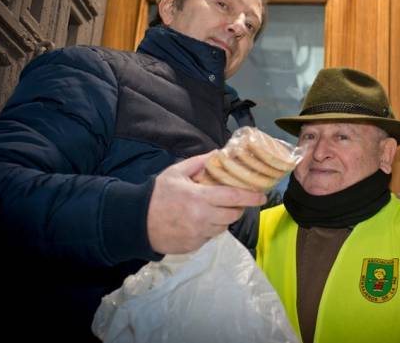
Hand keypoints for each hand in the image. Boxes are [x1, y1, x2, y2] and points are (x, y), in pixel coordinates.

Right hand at [147, 153, 266, 254]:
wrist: (136, 222)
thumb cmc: (157, 194)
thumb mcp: (176, 172)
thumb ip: (199, 163)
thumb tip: (219, 153)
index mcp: (199, 198)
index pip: (233, 197)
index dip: (251, 197)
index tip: (263, 196)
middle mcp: (202, 218)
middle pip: (233, 215)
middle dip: (238, 208)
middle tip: (236, 201)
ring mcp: (198, 234)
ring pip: (223, 227)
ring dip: (224, 218)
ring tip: (213, 209)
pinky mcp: (194, 246)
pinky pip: (211, 236)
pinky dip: (211, 228)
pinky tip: (200, 220)